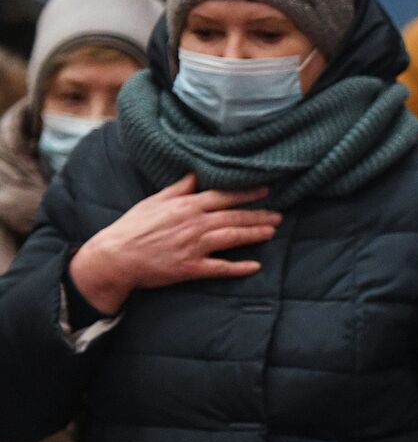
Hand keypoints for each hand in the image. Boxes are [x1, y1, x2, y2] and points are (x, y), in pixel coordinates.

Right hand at [69, 173, 281, 313]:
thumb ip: (178, 188)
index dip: (247, 193)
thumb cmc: (133, 227)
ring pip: (232, 238)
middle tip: (279, 215)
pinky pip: (220, 268)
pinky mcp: (191, 268)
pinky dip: (239, 268)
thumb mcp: (154, 201)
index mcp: (186, 206)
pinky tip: (255, 266)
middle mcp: (194, 224)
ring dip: (254, 234)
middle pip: (233, 217)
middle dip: (259, 215)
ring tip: (272, 232)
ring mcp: (194, 247)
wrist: (115, 257)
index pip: (223, 196)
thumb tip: (195, 173)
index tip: (267, 189)